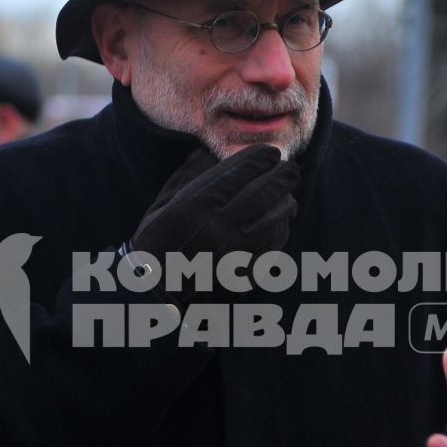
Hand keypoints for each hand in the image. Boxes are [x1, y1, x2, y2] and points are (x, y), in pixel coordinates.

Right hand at [131, 144, 299, 261]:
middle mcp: (217, 229)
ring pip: (275, 219)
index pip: (237, 173)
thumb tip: (212, 152)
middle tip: (290, 168)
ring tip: (286, 194)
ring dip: (285, 202)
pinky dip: (281, 229)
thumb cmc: (156, 244)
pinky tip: (278, 222)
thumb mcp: (162, 205)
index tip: (271, 153)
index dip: (259, 159)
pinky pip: (275, 245)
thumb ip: (189, 177)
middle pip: (264, 194)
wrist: (157, 295)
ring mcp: (235, 254)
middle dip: (282, 176)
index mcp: (193, 207)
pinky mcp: (246, 274)